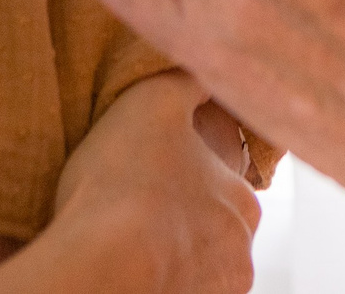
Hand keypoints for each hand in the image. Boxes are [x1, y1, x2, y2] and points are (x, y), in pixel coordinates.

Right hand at [5, 70, 257, 293]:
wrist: (101, 265)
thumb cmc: (125, 180)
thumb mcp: (154, 102)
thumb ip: (187, 82)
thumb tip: (205, 71)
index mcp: (243, 201)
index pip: (225, 183)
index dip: (189, 175)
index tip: (155, 175)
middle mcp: (241, 254)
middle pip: (213, 230)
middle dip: (184, 220)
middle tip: (138, 209)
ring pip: (196, 268)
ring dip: (172, 254)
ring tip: (125, 242)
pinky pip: (174, 290)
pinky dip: (157, 282)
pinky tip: (127, 266)